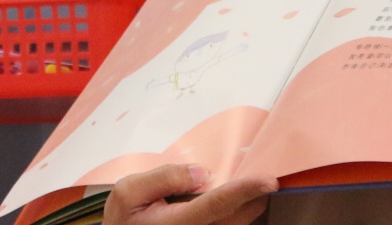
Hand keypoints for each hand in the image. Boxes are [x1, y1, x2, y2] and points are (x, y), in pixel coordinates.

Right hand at [102, 165, 274, 224]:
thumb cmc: (123, 221)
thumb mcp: (128, 192)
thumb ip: (164, 177)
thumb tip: (201, 172)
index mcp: (176, 223)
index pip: (217, 205)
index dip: (245, 191)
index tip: (268, 180)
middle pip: (236, 218)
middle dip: (254, 198)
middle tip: (266, 180)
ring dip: (249, 208)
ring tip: (255, 190)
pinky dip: (237, 216)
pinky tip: (239, 204)